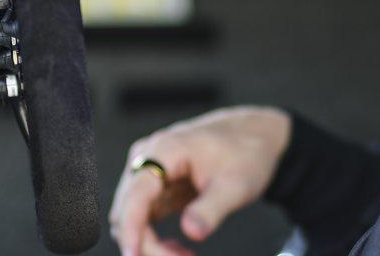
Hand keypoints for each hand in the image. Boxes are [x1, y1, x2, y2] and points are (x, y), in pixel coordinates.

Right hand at [108, 106, 290, 255]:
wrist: (252, 136)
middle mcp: (148, 158)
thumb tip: (191, 232)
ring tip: (185, 255)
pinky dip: (154, 239)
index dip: (131, 228)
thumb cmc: (245, 152)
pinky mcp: (153, 187)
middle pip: (127, 211)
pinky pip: (142, 219)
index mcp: (165, 150)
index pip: (136, 195)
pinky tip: (178, 249)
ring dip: (150, 244)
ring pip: (130, 218)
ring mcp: (148, 172)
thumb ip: (212, 209)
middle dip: (147, 244)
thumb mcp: (236, 184)